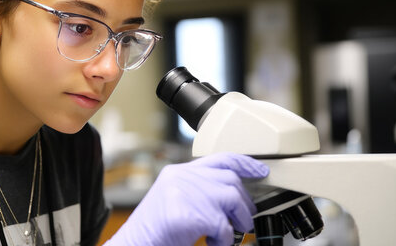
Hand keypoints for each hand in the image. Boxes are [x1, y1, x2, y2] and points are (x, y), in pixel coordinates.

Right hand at [105, 153, 268, 245]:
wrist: (135, 244)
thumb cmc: (154, 231)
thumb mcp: (174, 200)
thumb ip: (197, 191)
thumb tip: (231, 196)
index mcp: (178, 173)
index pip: (218, 158)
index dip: (244, 162)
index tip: (260, 169)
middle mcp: (182, 177)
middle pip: (229, 179)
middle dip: (243, 202)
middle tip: (243, 219)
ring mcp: (187, 194)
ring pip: (232, 199)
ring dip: (238, 220)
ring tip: (229, 233)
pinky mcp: (191, 215)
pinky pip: (224, 226)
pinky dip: (224, 240)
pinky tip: (213, 243)